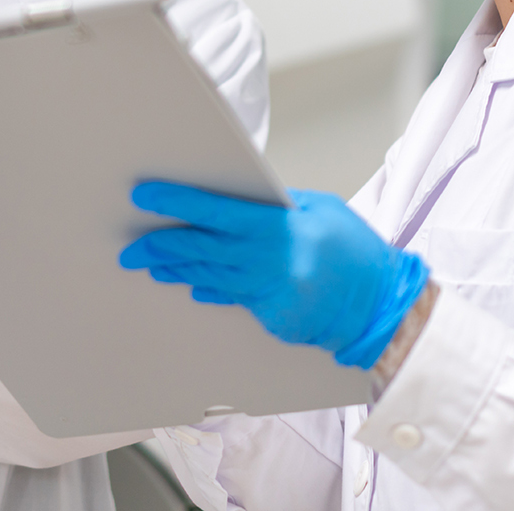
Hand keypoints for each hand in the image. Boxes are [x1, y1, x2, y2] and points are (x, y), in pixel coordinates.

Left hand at [120, 182, 428, 369]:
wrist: (383, 308)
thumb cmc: (356, 250)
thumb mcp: (321, 208)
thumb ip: (277, 204)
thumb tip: (238, 196)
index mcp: (278, 228)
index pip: (213, 211)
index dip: (175, 202)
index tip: (144, 195)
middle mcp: (266, 263)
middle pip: (199, 251)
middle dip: (159, 247)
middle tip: (130, 245)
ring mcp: (267, 295)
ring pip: (207, 277)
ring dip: (175, 270)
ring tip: (149, 263)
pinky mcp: (270, 318)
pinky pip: (230, 299)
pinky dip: (208, 289)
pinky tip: (189, 284)